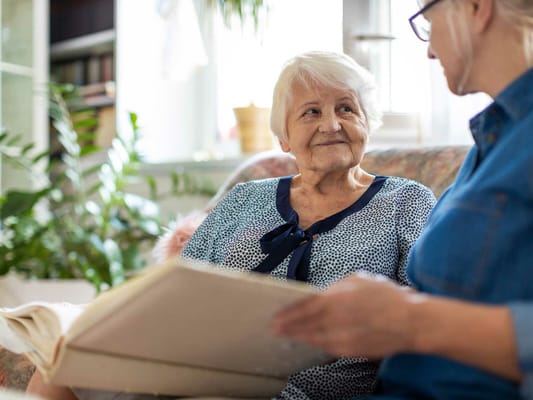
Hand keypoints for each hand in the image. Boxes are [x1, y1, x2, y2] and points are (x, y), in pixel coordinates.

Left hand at [272, 272, 422, 358]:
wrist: (410, 321)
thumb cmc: (386, 296)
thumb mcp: (358, 279)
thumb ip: (336, 287)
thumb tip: (321, 294)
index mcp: (337, 297)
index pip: (305, 307)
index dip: (289, 313)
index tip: (277, 316)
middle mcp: (336, 319)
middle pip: (305, 325)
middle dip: (288, 327)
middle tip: (275, 328)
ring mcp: (343, 337)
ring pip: (314, 338)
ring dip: (300, 337)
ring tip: (289, 335)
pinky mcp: (351, 350)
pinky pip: (327, 348)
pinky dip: (316, 344)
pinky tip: (310, 341)